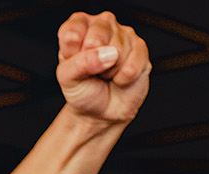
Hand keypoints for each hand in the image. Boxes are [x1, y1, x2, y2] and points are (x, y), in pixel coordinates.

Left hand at [56, 11, 150, 125]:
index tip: (75, 63)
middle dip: (93, 62)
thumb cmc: (82, 90)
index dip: (74, 51)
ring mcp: (123, 34)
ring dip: (109, 71)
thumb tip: (107, 54)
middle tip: (93, 71)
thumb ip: (80, 63)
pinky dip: (124, 77)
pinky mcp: (140, 48)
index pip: (74, 29)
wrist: (102, 112)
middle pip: (98, 35)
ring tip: (106, 74)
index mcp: (79, 27)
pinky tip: (119, 77)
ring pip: (118, 50)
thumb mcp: (68, 78)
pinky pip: (134, 61)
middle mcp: (102, 25)